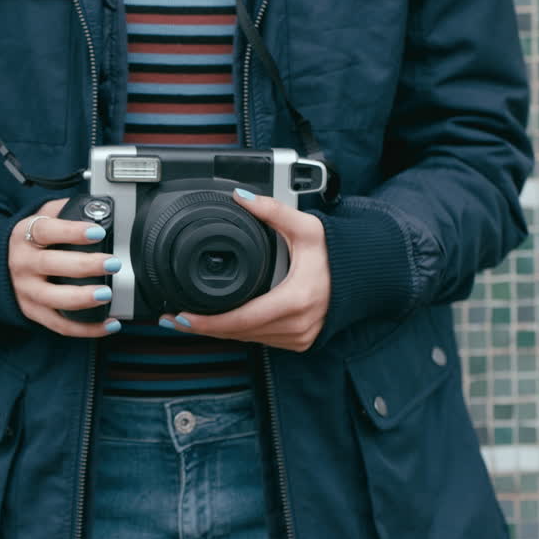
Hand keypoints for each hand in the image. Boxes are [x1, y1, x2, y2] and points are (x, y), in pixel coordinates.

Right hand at [9, 199, 122, 337]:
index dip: (72, 232)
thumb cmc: (27, 243)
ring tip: (107, 294)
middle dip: (85, 265)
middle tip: (112, 263)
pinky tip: (109, 323)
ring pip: (54, 299)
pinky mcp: (34, 312)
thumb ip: (62, 209)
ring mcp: (27, 291)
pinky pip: (60, 325)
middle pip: (51, 265)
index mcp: (25, 237)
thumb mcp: (37, 218)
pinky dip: (86, 328)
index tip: (97, 231)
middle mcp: (23, 264)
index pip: (46, 231)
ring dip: (82, 298)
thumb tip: (95, 205)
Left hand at [160, 189, 329, 351]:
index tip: (183, 317)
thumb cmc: (338, 254)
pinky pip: (260, 340)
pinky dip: (238, 332)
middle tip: (172, 319)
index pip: (242, 320)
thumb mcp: (307, 227)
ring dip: (218, 333)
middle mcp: (297, 326)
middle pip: (239, 334)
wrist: (366, 276)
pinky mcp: (299, 342)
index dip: (208, 323)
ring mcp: (299, 338)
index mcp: (296, 300)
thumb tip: (241, 197)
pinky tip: (218, 325)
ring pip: (248, 340)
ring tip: (187, 322)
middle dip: (203, 328)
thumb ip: (273, 211)